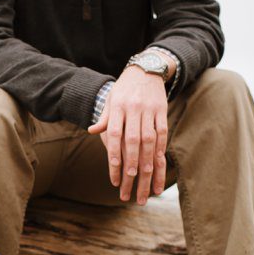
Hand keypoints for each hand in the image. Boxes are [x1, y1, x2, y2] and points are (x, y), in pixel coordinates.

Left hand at [88, 64, 167, 203]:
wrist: (146, 68)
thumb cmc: (124, 88)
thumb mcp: (111, 98)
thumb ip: (104, 117)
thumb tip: (91, 131)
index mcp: (117, 107)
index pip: (114, 136)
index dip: (114, 157)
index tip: (115, 178)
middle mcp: (133, 109)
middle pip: (132, 142)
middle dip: (131, 165)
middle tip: (129, 186)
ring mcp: (149, 110)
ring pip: (149, 140)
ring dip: (147, 162)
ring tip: (145, 181)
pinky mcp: (162, 111)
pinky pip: (162, 133)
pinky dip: (160, 150)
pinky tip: (158, 165)